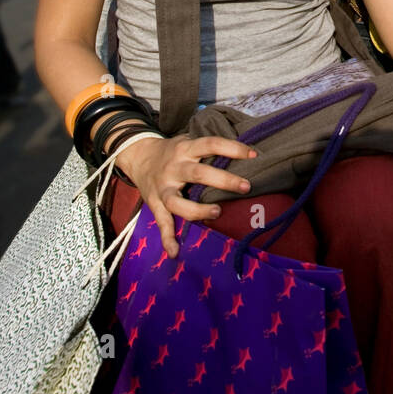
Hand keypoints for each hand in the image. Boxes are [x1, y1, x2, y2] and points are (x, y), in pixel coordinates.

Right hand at [118, 133, 258, 256]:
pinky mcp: (155, 204)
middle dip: (223, 180)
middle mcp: (173, 168)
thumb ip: (209, 147)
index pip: (210, 144)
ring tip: (217, 213)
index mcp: (184, 149)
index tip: (254, 155)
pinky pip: (161, 223)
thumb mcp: (187, 141)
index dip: (232, 148)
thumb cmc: (173, 151)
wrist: (138, 157)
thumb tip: (244, 151)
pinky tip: (175, 252)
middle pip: (198, 174)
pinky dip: (167, 239)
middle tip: (246, 186)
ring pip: (177, 202)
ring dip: (197, 210)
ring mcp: (163, 188)